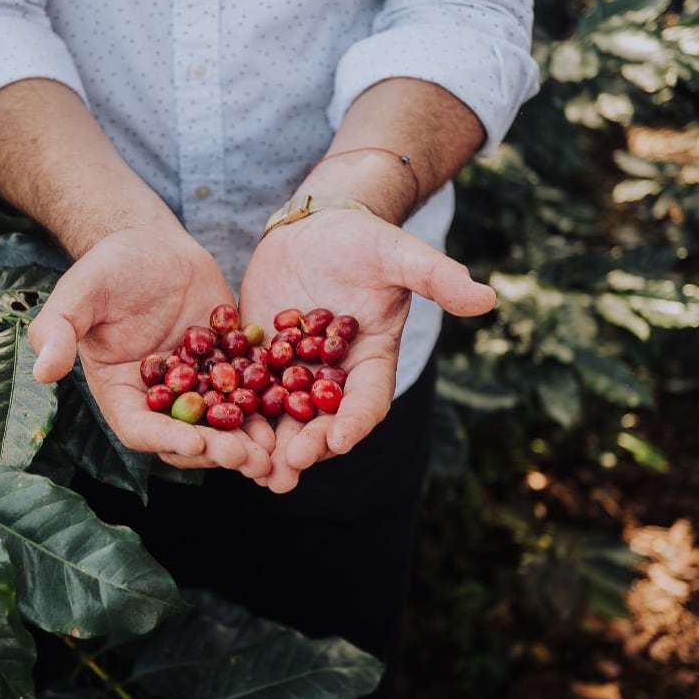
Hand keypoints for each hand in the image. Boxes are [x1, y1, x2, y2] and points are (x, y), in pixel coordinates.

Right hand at [28, 227, 274, 477]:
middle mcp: (160, 401)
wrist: (152, 245)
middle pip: (188, 439)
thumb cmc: (108, 267)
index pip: (141, 429)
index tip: (196, 444)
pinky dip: (271, 410)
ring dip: (250, 443)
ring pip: (224, 426)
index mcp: (121, 393)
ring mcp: (197, 388)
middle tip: (249, 458)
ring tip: (276, 453)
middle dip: (218, 451)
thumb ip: (57, 330)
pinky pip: (251, 396)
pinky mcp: (228, 371)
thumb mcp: (79, 293)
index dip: (167, 441)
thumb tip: (41, 371)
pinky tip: (295, 415)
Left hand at [238, 209, 495, 491]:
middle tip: (286, 469)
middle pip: (322, 423)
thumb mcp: (400, 255)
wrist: (316, 227)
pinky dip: (232, 416)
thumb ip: (438, 278)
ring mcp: (295, 373)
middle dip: (305, 448)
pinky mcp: (259, 362)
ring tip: (253, 471)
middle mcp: (335, 377)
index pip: (368, 402)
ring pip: (282, 419)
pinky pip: (245, 394)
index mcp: (372, 361)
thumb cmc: (364, 240)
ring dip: (268, 447)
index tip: (337, 441)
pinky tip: (211, 435)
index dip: (354, 423)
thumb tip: (487, 299)